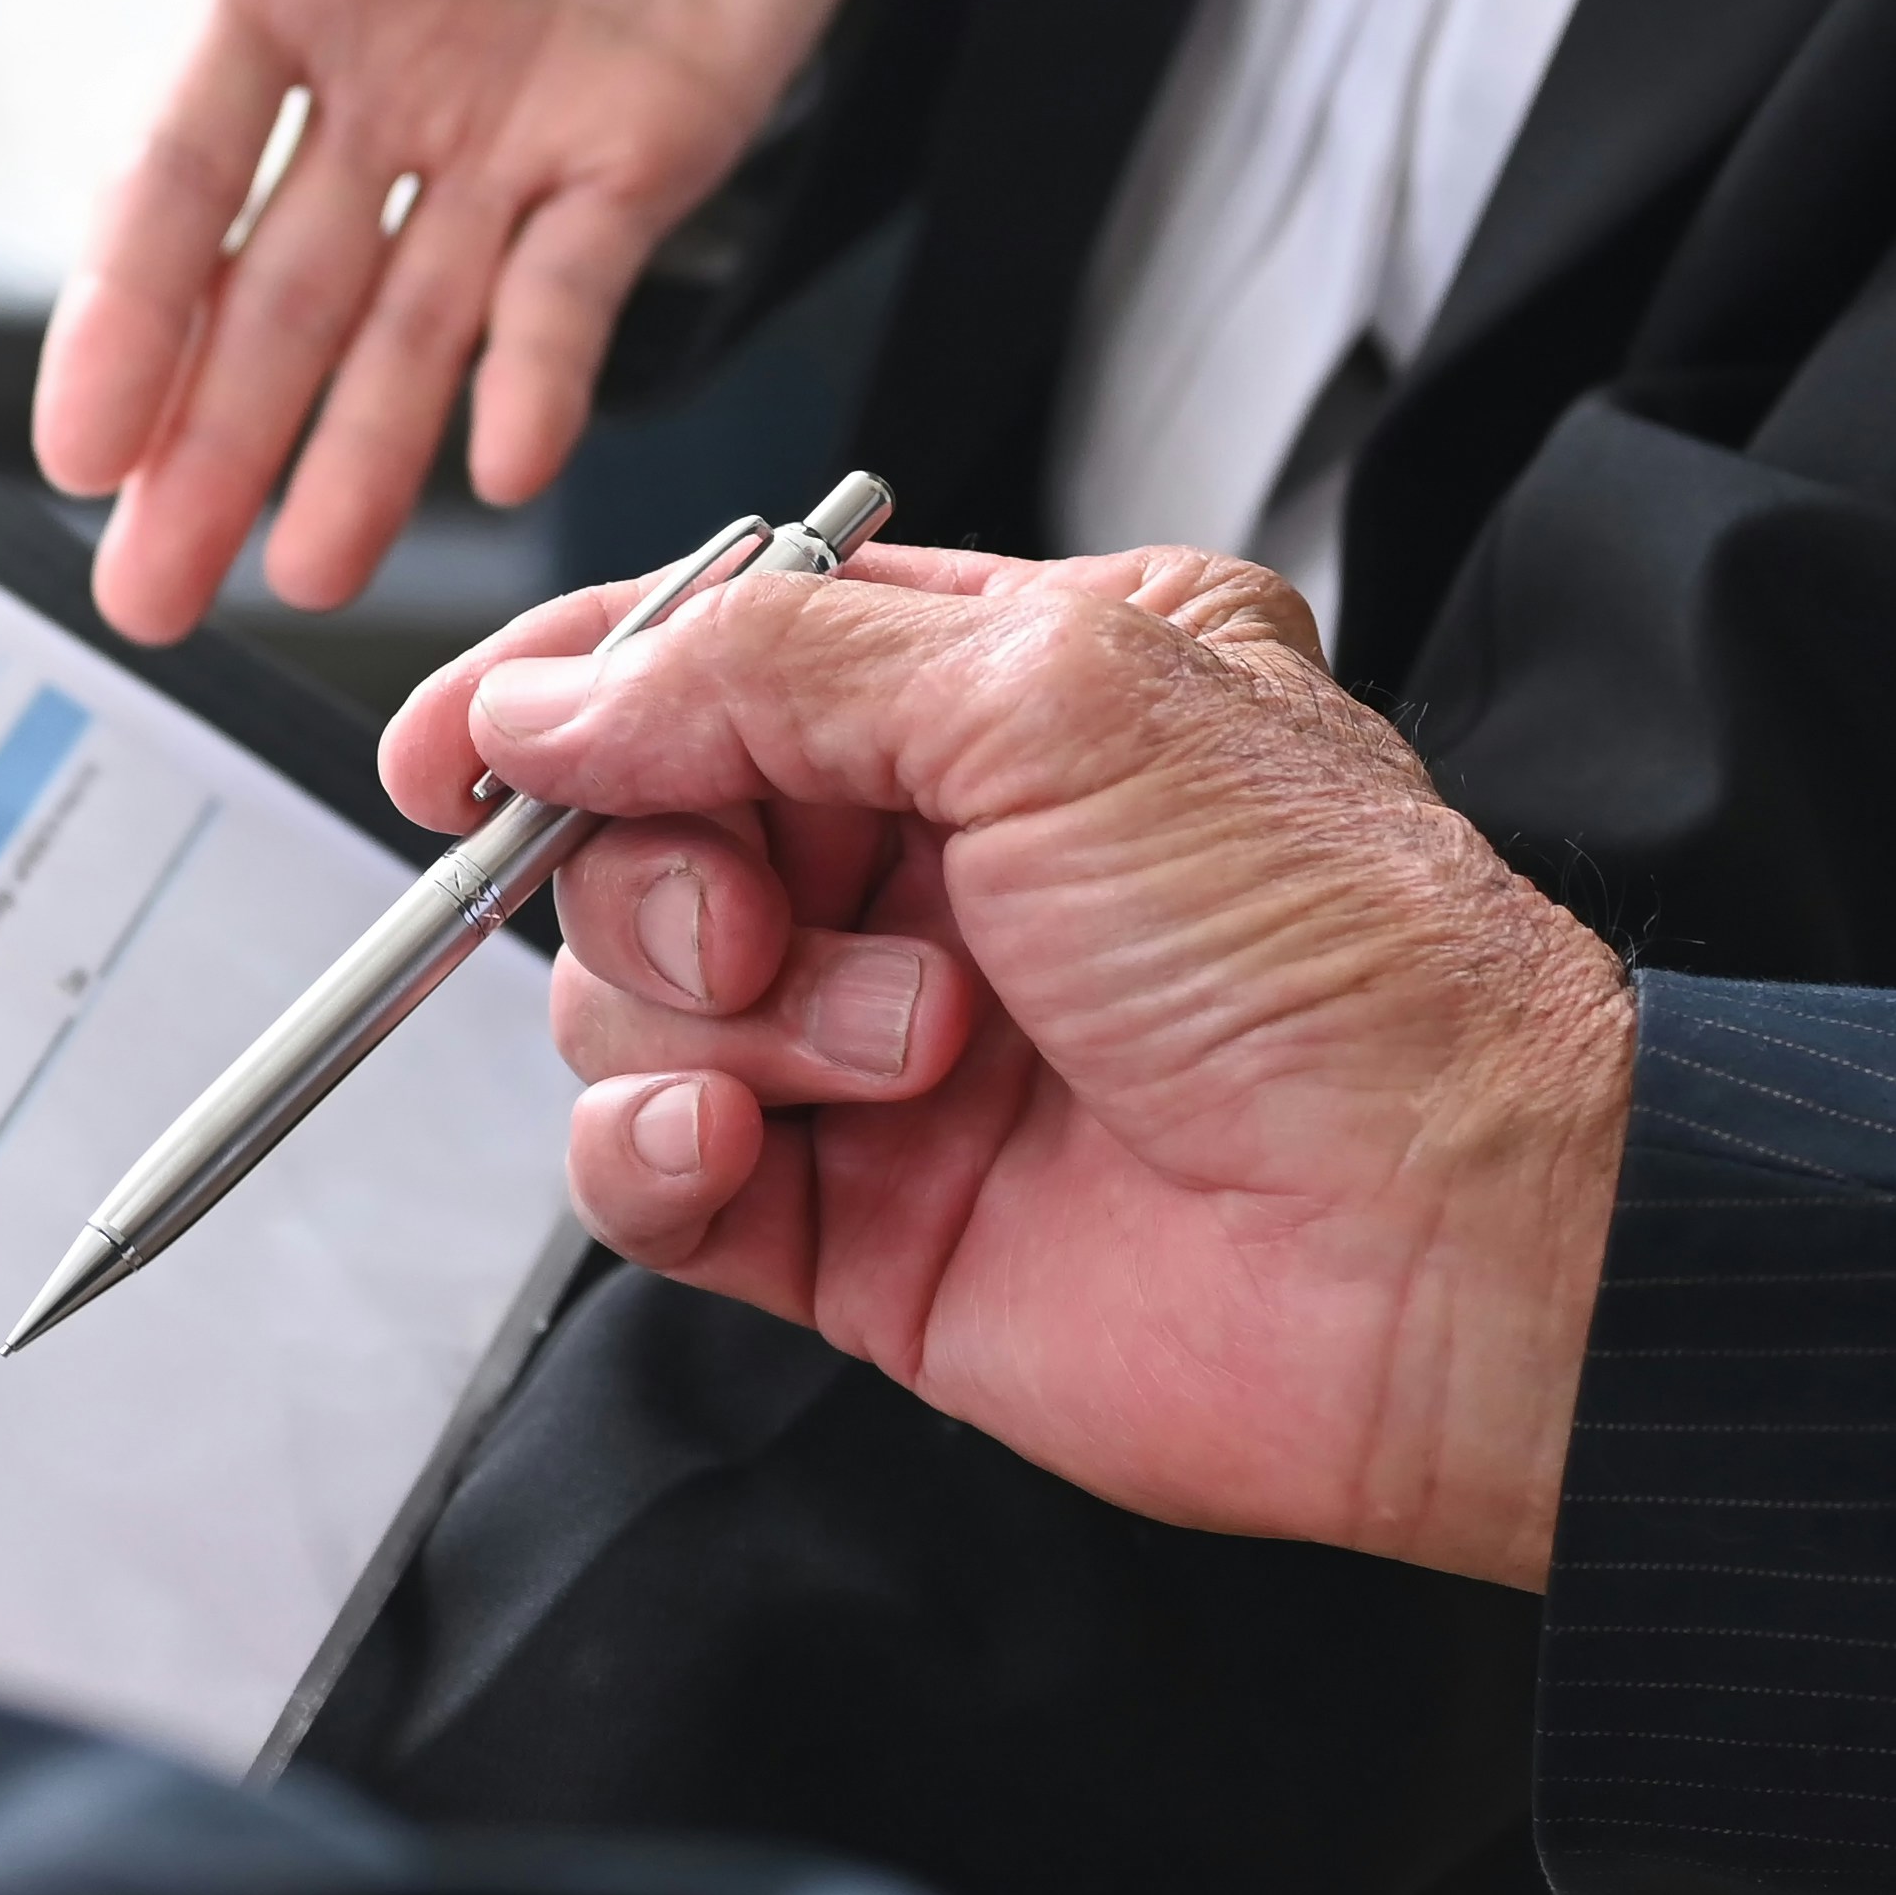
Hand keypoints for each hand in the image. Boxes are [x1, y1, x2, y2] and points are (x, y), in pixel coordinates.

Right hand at [42, 0, 924, 640]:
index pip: (177, 184)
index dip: (125, 318)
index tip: (77, 448)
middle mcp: (385, 84)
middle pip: (276, 304)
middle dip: (210, 453)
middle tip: (145, 600)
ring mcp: (516, 129)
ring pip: (411, 330)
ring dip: (355, 456)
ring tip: (306, 584)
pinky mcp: (654, 141)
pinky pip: (585, 284)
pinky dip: (545, 372)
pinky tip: (509, 465)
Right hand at [390, 546, 1635, 1590]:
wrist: (1437, 1242)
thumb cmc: (1328, 957)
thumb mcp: (1054, 698)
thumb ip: (764, 667)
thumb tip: (555, 695)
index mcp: (1011, 692)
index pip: (715, 652)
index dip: (571, 687)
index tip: (458, 741)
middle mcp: (941, 861)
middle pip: (640, 826)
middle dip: (668, 865)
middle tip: (775, 910)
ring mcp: (887, 1046)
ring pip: (627, 996)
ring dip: (728, 1012)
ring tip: (907, 1050)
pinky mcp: (853, 1223)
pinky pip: (645, 1167)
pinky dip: (651, 1147)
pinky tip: (735, 1142)